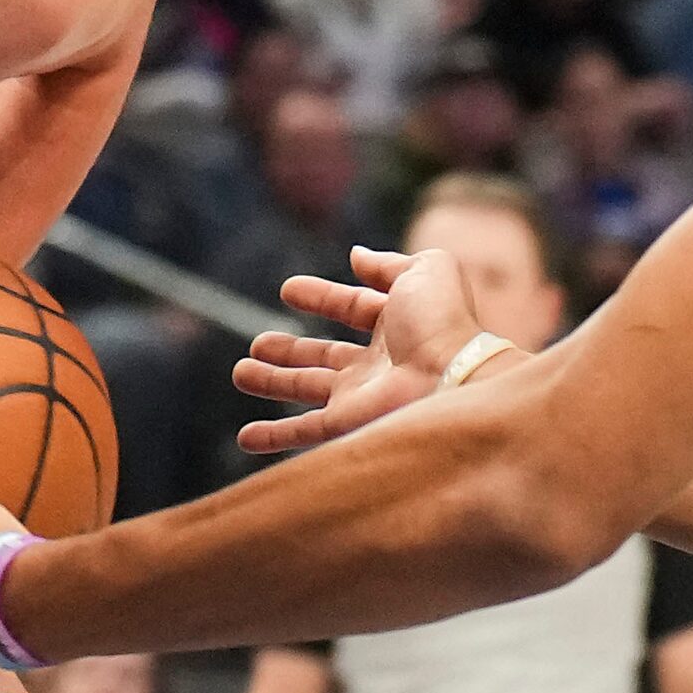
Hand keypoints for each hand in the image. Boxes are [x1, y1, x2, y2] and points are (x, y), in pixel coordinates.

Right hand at [230, 246, 485, 453]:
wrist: (453, 377)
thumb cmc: (443, 323)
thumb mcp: (425, 271)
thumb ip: (388, 264)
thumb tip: (357, 255)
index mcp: (399, 326)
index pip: (353, 309)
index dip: (321, 298)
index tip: (288, 289)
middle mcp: (379, 365)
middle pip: (325, 356)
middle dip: (291, 350)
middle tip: (258, 343)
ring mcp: (362, 398)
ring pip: (307, 391)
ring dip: (273, 383)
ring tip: (240, 373)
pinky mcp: (348, 426)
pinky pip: (304, 433)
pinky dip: (274, 437)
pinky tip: (247, 437)